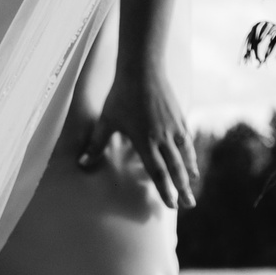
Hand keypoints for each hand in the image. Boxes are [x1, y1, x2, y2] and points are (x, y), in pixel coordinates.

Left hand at [80, 61, 198, 208]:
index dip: (165, 190)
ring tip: (193, 184)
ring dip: (189, 172)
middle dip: (182, 189)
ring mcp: (173, 127)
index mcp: (145, 142)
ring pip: (185, 156)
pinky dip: (190, 153)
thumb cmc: (121, 95)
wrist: (143, 69)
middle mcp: (162, 138)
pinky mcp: (180, 117)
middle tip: (189, 205)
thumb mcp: (106, 120)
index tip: (171, 205)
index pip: (157, 173)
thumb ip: (96, 144)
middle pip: (175, 169)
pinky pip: (187, 140)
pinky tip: (191, 159)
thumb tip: (82, 163)